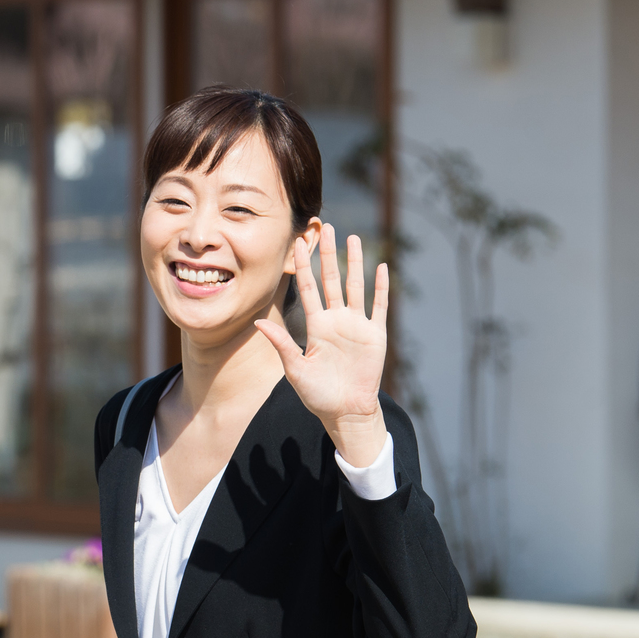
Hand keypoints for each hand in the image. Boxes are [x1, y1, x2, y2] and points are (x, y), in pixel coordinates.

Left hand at [253, 224, 388, 466]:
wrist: (345, 411)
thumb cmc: (317, 394)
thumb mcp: (295, 368)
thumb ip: (281, 343)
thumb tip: (257, 322)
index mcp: (315, 326)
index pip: (308, 289)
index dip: (303, 266)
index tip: (297, 243)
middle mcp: (335, 320)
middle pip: (331, 279)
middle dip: (328, 254)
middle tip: (327, 226)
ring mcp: (356, 325)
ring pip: (355, 286)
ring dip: (355, 263)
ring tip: (353, 238)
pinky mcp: (375, 335)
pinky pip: (378, 307)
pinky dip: (380, 288)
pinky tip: (380, 268)